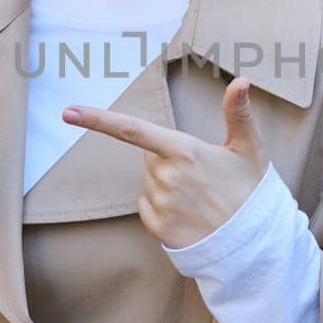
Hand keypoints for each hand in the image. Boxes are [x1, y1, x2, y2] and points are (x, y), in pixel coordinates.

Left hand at [62, 76, 268, 249]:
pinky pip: (146, 206)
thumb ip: (238, 112)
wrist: (254, 243)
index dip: (98, 119)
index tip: (69, 112)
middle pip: (150, 157)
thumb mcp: (249, 148)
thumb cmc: (250, 190)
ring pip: (149, 183)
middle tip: (200, 174)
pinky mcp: (158, 227)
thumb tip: (241, 80)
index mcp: (185, 150)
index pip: (133, 130)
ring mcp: (161, 204)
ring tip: (198, 197)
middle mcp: (167, 176)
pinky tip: (187, 213)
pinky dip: (161, 207)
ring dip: (166, 185)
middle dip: (168, 160)